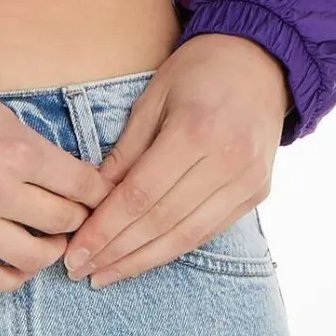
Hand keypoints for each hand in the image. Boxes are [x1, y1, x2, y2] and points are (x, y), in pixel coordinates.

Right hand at [0, 62, 113, 292]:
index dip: (98, 190)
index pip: (84, 185)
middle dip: (80, 217)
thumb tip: (62, 172)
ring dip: (53, 249)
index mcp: (18, 150)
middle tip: (77, 212)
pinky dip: (15, 276)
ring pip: (36, 256)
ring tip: (51, 238)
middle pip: (66, 220)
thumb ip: (30, 144)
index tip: (97, 191)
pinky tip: (20, 263)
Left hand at [63, 33, 291, 288]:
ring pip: (187, 236)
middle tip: (81, 271)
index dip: (105, 229)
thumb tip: (93, 198)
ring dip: (142, 261)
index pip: (141, 195)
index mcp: (195, 131)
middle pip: (162, 222)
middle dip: (117, 252)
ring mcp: (247, 181)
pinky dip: (173, 249)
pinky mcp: (258, 192)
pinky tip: (144, 258)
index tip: (74, 252)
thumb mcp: (153, 98)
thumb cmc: (198, 70)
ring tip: (105, 275)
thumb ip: (126, 150)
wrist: (261, 61)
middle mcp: (226, 161)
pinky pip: (209, 231)